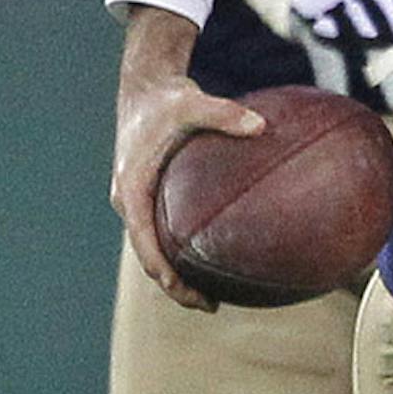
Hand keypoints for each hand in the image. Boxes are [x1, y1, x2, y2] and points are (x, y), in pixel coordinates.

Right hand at [111, 9, 265, 307]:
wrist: (145, 87)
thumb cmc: (168, 98)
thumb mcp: (194, 102)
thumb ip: (226, 114)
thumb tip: (263, 126)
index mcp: (133, 189)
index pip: (145, 244)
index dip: (165, 273)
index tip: (187, 293)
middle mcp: (129, 201)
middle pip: (148, 257)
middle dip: (175, 286)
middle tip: (210, 305)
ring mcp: (137, 201)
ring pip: (154, 250)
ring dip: (177, 275)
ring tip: (212, 297)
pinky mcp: (148, 197)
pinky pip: (163, 234)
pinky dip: (182, 253)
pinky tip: (216, 259)